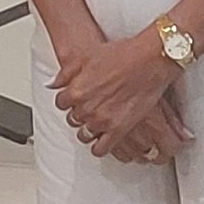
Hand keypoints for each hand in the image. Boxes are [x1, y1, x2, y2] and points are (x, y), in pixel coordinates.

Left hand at [51, 31, 185, 159]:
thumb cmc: (123, 54)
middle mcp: (86, 108)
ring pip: (84, 135)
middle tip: (91, 108)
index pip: (62, 103)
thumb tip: (53, 83)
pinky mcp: (118, 130)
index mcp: (76, 91)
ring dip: (88, 130)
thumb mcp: (88, 57)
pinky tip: (104, 138)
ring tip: (97, 123)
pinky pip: (100, 149)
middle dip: (80, 114)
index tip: (78, 99)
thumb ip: (67, 73)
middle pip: (73, 119)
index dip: (70, 100)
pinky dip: (100, 146)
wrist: (150, 60)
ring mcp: (102, 121)